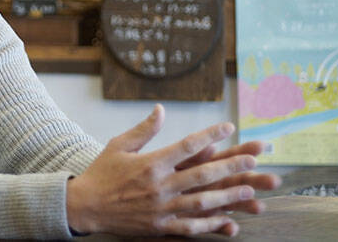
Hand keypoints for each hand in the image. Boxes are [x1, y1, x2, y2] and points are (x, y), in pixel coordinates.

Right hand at [66, 104, 280, 236]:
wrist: (85, 206)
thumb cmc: (102, 173)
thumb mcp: (119, 145)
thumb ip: (144, 129)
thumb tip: (161, 110)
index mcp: (151, 163)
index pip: (187, 145)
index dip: (211, 135)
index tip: (229, 127)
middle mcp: (159, 185)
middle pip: (202, 174)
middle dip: (230, 166)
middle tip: (253, 160)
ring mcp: (161, 208)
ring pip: (202, 202)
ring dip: (227, 195)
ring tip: (249, 189)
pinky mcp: (159, 227)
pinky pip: (190, 227)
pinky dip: (210, 224)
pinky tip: (228, 221)